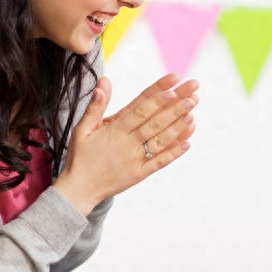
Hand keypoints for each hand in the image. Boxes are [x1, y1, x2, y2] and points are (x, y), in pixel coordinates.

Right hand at [53, 73, 197, 214]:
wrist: (79, 189)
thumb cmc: (80, 156)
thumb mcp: (81, 129)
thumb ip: (95, 106)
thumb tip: (104, 81)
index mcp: (114, 131)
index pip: (139, 111)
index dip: (157, 100)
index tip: (172, 88)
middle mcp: (127, 144)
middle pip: (155, 123)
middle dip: (175, 108)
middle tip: (193, 95)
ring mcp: (135, 160)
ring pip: (160, 141)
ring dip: (178, 127)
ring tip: (192, 114)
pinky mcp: (139, 174)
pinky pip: (159, 162)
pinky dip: (174, 153)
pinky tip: (188, 142)